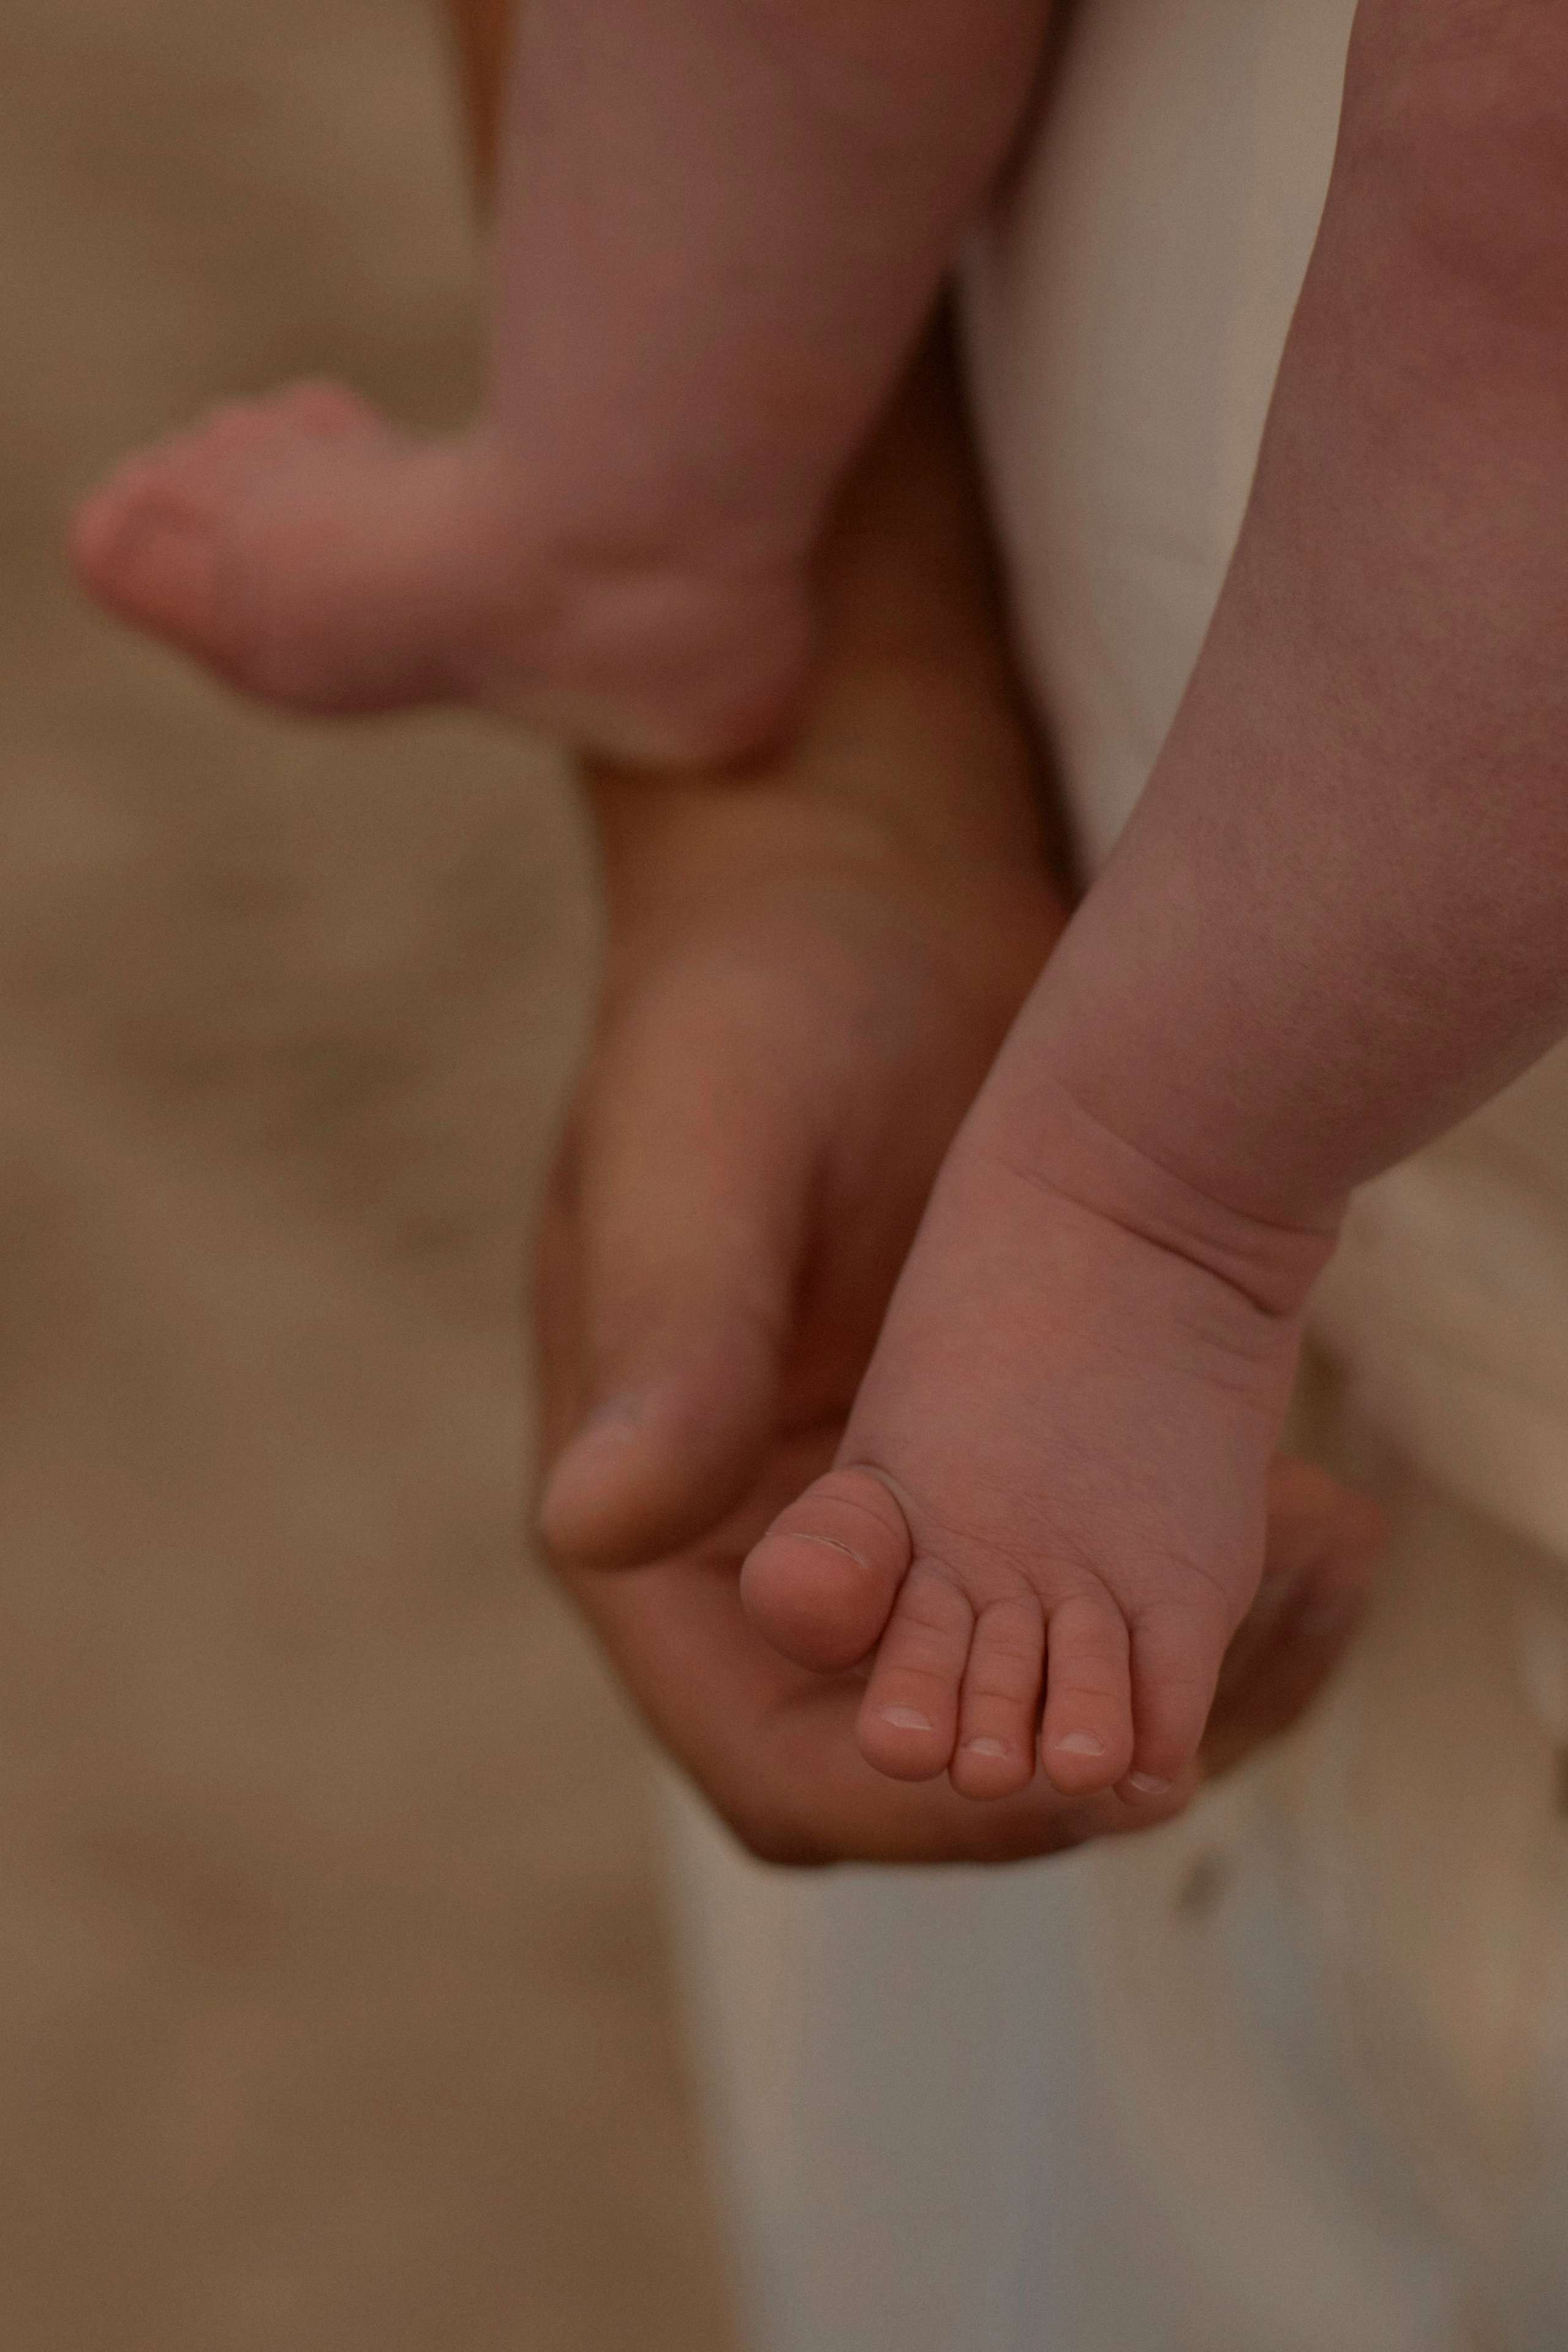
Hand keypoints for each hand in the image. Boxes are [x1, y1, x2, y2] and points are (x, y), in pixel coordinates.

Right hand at [534, 792, 1381, 1864]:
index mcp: (674, 1529)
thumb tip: (595, 1525)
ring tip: (1326, 1562)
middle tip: (1256, 1643)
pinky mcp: (1011, 1477)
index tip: (1084, 1760)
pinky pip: (1118, 1609)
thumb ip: (666, 1348)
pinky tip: (1326, 1520)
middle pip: (938, 1777)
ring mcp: (909, 1529)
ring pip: (1048, 1710)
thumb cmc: (748, 1018)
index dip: (927, 1807)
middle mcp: (783, 1563)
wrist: (863, 911)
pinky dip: (1225, 1612)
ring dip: (1195, 1692)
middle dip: (1097, 1757)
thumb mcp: (696, 1167)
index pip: (782, 1757)